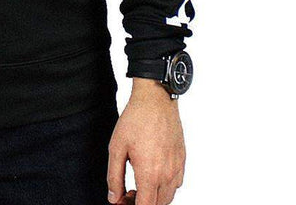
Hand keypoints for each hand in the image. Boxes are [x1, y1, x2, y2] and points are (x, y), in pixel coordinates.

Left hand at [107, 78, 185, 204]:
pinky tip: (153, 174)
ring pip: (169, 196)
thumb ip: (114, 176)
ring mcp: (177, 168)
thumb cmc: (135, 120)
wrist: (155, 100)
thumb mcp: (116, 147)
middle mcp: (167, 175)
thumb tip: (114, 198)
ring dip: (154, 197)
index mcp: (150, 174)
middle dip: (142, 203)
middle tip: (127, 193)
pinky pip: (176, 184)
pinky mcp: (182, 160)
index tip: (122, 200)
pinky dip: (165, 187)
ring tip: (138, 185)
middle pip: (158, 204)